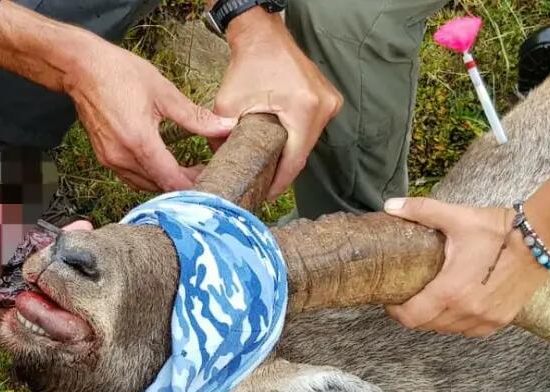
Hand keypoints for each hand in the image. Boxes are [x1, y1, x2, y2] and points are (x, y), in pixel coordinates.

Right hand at [65, 40, 236, 191]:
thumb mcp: (164, 93)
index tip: (211, 176)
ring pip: (145, 186)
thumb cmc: (120, 74)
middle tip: (204, 170)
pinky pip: (131, 178)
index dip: (194, 185)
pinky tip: (162, 164)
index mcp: (139, 142)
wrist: (82, 68)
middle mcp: (122, 157)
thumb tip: (225, 127)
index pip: (172, 181)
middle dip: (184, 183)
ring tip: (187, 168)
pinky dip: (150, 177)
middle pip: (160, 187)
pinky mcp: (104, 158)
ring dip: (167, 182)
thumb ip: (196, 117)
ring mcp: (110, 160)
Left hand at [215, 9, 341, 199]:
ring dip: (290, 155)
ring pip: (308, 143)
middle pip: (303, 154)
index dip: (279, 183)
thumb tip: (218, 166)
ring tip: (269, 170)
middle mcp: (324, 106)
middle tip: (263, 186)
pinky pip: (312, 130)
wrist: (263, 37)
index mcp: (304, 109)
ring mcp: (330, 102)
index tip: (265, 196)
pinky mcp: (329, 100)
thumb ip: (221, 138)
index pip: (294, 161)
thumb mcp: (228, 105)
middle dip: (282, 171)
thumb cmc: (248, 65)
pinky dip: (296, 139)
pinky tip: (280, 148)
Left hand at [382, 197, 549, 336]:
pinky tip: (456, 306)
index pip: (411, 317)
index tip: (392, 301)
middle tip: (411, 296)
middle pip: (427, 325)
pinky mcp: (500, 320)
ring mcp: (486, 319)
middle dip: (414, 313)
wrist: (539, 238)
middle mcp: (468, 311)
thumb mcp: (456, 217)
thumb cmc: (497, 229)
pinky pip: (469, 330)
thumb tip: (391, 205)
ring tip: (432, 299)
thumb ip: (420, 211)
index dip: (396, 311)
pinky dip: (458, 322)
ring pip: (448, 330)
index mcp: (451, 291)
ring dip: (436, 319)